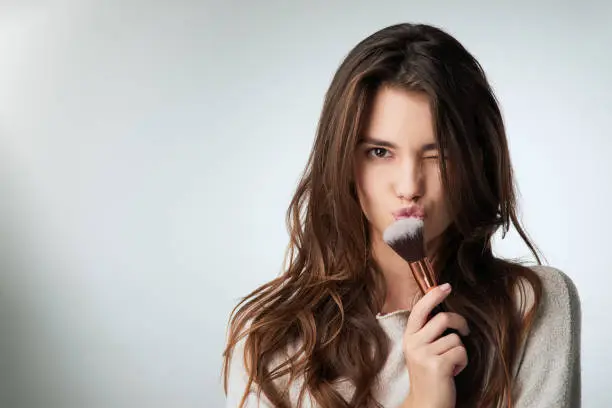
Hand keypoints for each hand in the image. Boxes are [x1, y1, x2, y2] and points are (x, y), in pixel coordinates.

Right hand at [402, 283, 469, 407]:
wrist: (426, 405)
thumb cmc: (428, 376)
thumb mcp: (421, 350)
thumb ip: (427, 332)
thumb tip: (442, 310)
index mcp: (409, 337)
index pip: (420, 310)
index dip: (433, 295)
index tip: (446, 286)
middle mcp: (413, 344)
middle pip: (443, 318)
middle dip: (460, 322)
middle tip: (464, 330)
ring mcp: (424, 355)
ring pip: (455, 338)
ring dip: (460, 351)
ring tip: (451, 363)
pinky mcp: (437, 365)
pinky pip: (460, 352)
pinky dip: (462, 362)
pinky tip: (453, 372)